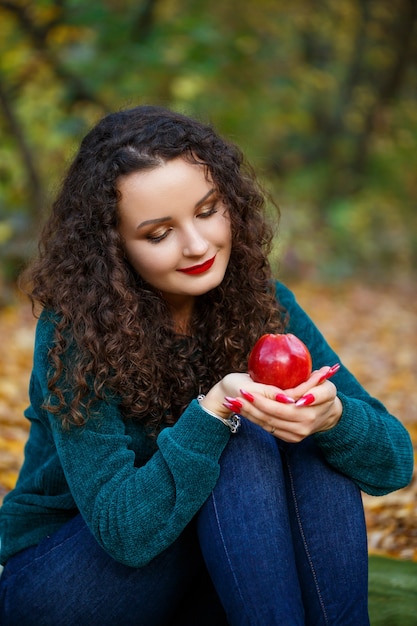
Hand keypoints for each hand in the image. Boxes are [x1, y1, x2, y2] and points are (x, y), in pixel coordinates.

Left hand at [203, 367, 342, 442]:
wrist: (328, 414)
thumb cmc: (325, 393)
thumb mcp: (327, 388)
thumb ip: (317, 391)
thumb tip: (301, 400)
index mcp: (307, 415)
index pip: (279, 408)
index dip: (261, 400)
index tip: (245, 390)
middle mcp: (300, 428)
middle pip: (268, 418)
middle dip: (249, 407)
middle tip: (233, 396)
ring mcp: (294, 435)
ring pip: (266, 424)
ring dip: (247, 414)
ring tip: (231, 403)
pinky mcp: (288, 438)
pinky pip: (268, 428)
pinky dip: (253, 419)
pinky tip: (240, 410)